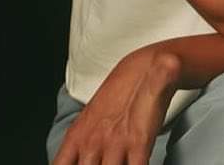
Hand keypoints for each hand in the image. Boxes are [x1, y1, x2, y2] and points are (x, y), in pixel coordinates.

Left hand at [52, 45, 180, 164]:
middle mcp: (91, 142)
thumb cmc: (120, 92)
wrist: (147, 68)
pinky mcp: (139, 143)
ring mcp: (114, 144)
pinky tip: (138, 162)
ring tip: (122, 161)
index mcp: (76, 136)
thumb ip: (81, 142)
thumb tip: (80, 158)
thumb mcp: (90, 116)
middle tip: (106, 162)